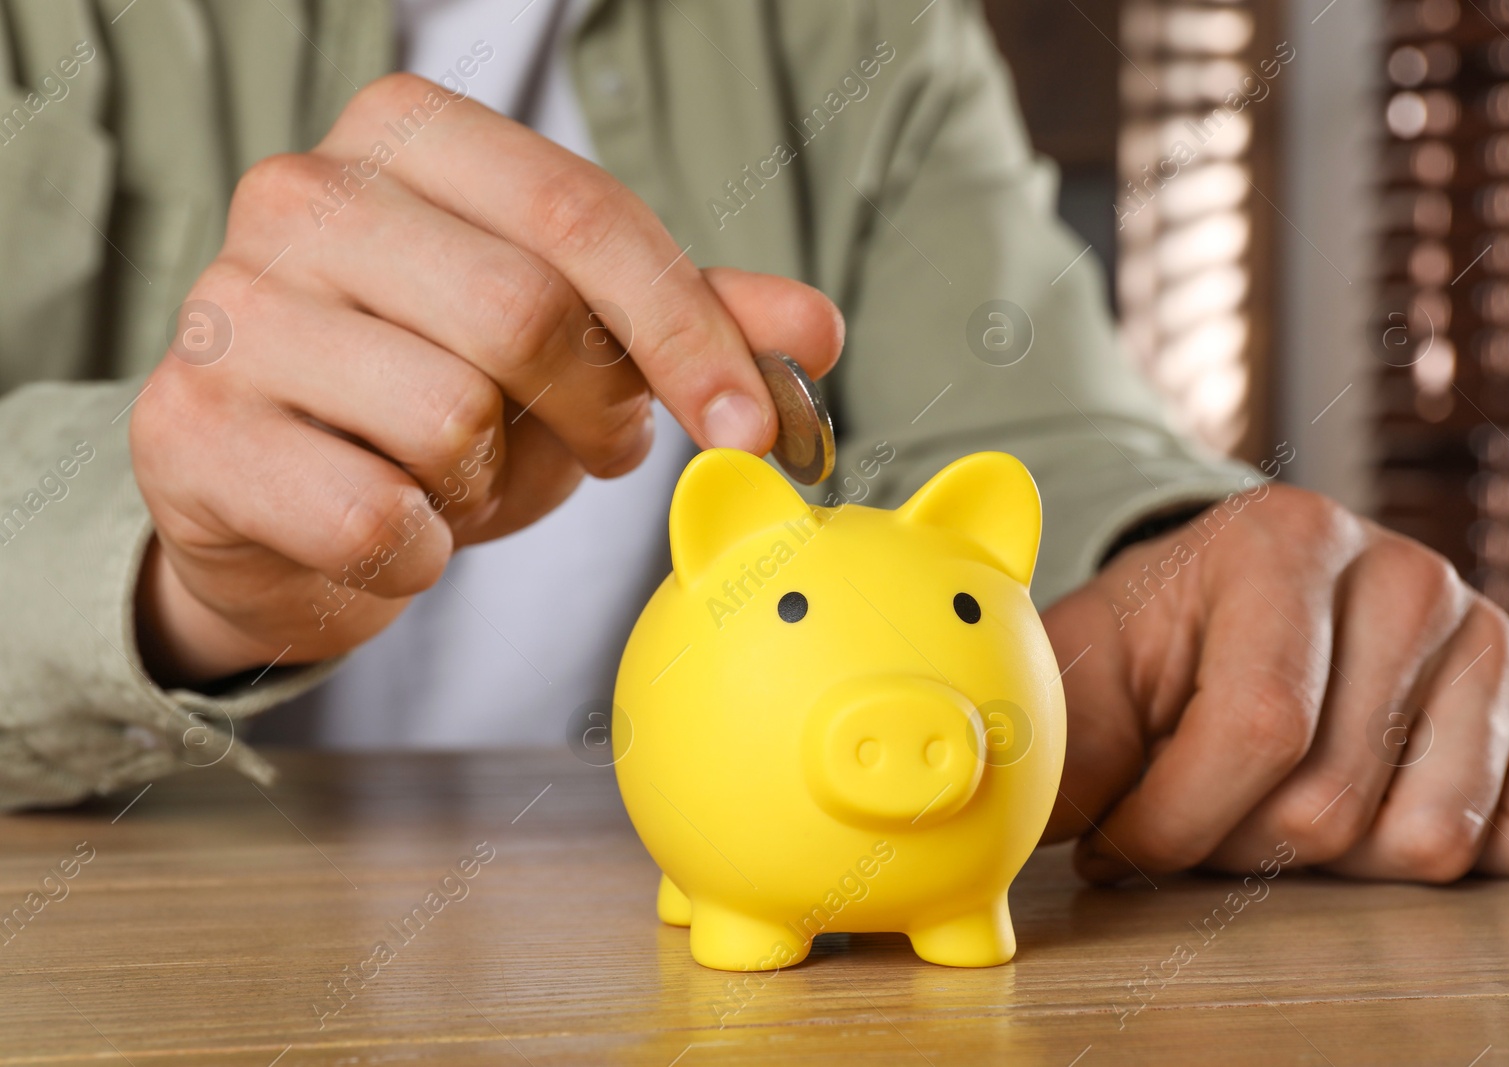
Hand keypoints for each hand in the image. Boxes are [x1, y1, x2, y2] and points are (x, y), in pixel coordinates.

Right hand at [129, 74, 842, 686]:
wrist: (281, 505)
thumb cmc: (431, 401)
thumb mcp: (573, 344)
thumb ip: (688, 322)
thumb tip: (814, 329)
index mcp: (404, 137)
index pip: (579, 214)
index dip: (688, 330)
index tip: (752, 421)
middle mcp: (300, 195)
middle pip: (524, 313)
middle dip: (596, 410)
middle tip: (597, 446)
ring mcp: (226, 310)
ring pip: (451, 419)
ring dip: (493, 483)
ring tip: (458, 474)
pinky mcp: (187, 433)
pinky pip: (377, 517)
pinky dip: (420, 551)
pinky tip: (389, 525)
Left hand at [1039, 484, 1508, 883]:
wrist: (1233, 619)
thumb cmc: (1149, 652)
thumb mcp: (1085, 678)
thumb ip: (1054, 744)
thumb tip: (1000, 809)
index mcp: (1283, 538)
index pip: (1258, 729)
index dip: (1175, 822)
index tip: (1117, 842)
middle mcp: (1405, 571)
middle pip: (1332, 802)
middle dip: (1236, 847)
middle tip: (1196, 812)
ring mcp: (1487, 634)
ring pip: (1427, 840)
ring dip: (1330, 863)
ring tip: (1274, 802)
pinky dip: (1437, 860)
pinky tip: (1369, 807)